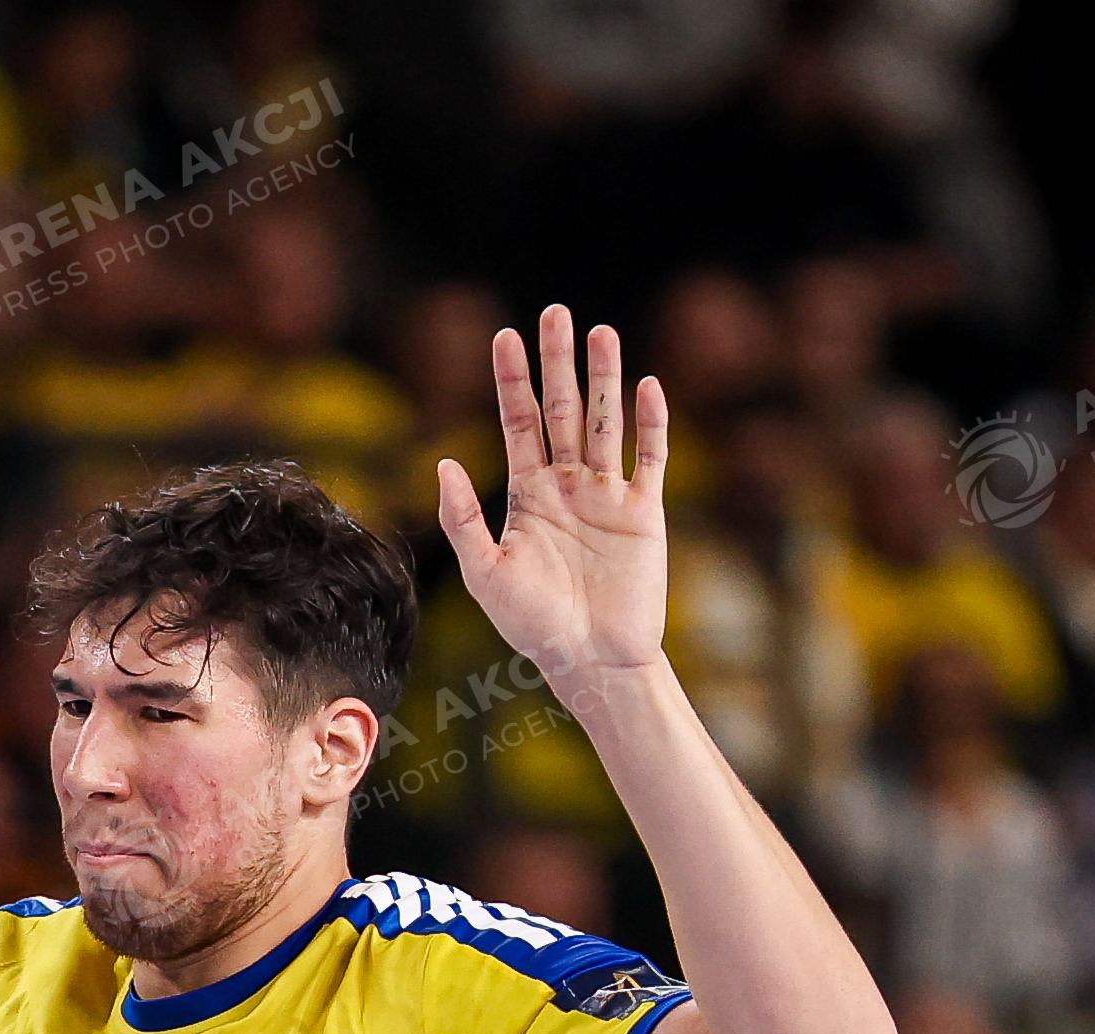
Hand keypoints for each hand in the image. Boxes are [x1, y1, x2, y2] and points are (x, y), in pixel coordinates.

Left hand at [435, 307, 670, 685]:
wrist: (589, 660)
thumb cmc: (533, 624)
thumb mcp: (485, 573)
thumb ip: (462, 518)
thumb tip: (443, 462)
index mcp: (528, 494)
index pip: (518, 422)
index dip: (512, 380)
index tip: (504, 335)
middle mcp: (568, 485)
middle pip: (563, 409)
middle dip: (558, 362)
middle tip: (555, 313)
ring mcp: (608, 496)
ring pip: (606, 423)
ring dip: (605, 379)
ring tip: (603, 333)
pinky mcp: (645, 514)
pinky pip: (650, 459)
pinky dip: (651, 424)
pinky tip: (649, 387)